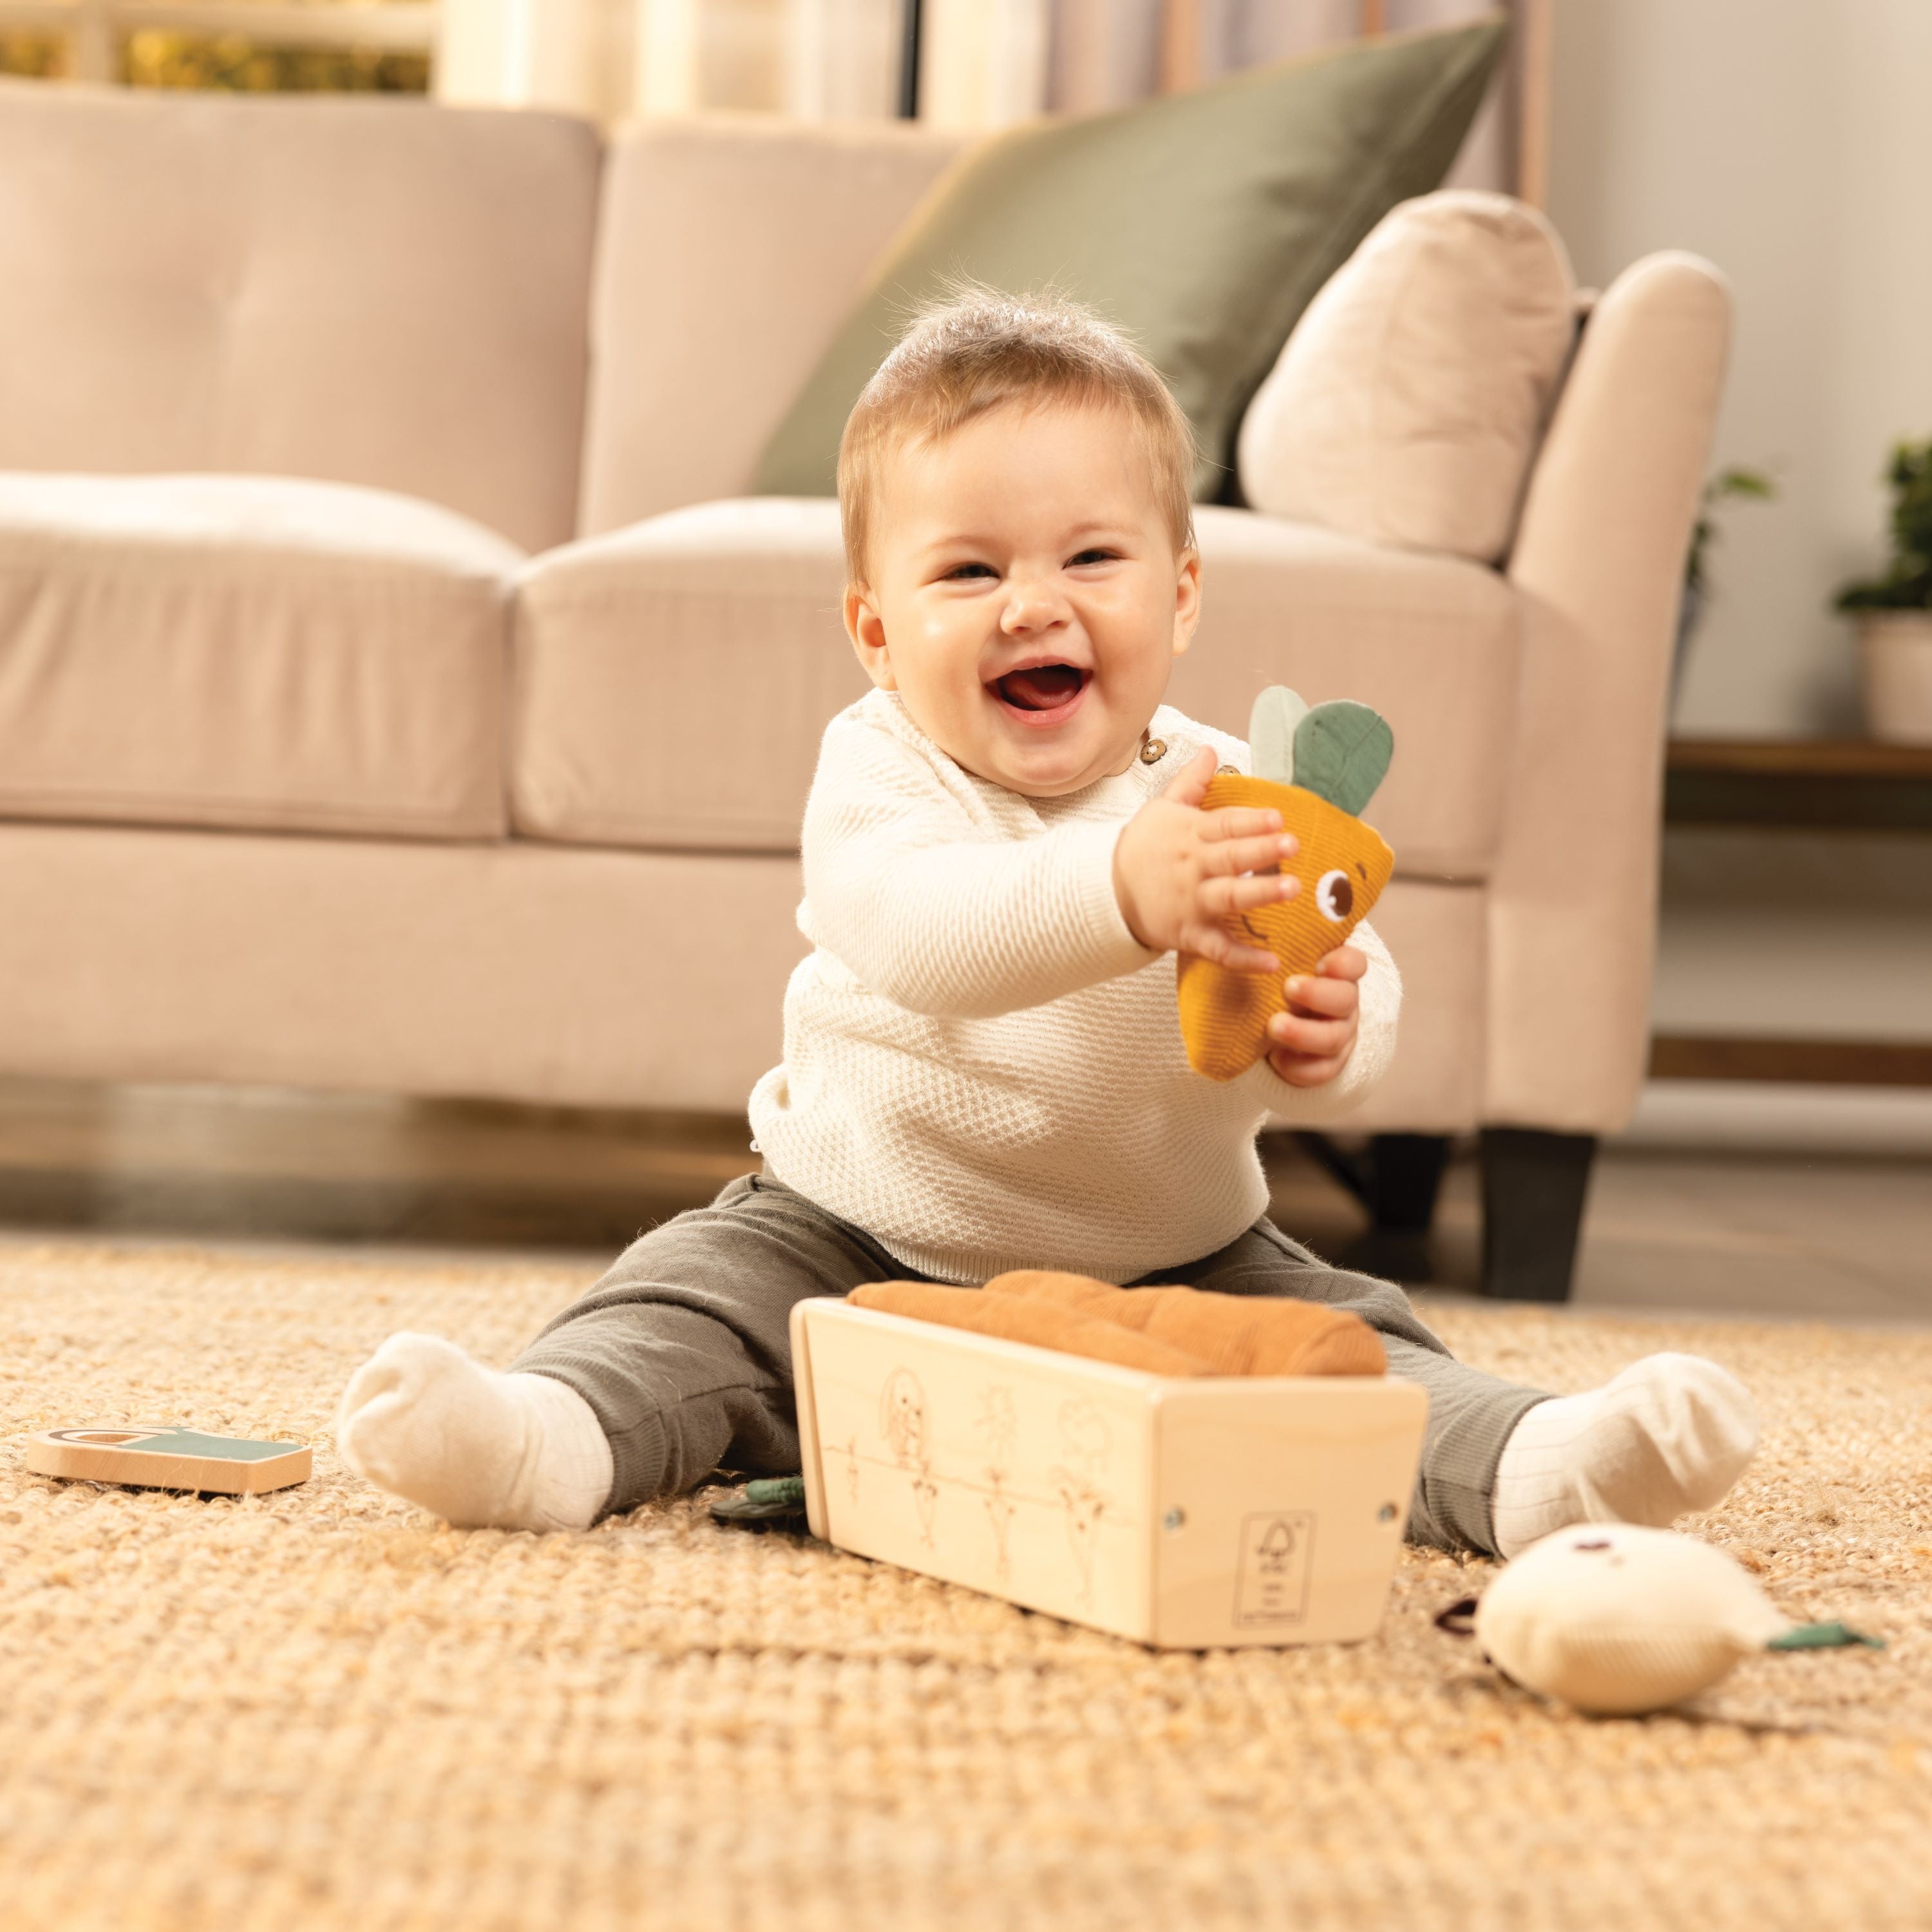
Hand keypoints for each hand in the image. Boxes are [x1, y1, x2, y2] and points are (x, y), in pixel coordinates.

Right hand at [1112, 748, 1298, 971]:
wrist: (1105, 892)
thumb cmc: (1142, 848)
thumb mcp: (1162, 809)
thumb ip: (1191, 782)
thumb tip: (1211, 749)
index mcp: (1190, 834)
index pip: (1224, 823)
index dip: (1251, 820)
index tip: (1278, 817)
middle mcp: (1192, 867)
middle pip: (1230, 857)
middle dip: (1260, 850)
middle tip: (1292, 844)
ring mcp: (1190, 903)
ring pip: (1228, 898)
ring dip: (1260, 894)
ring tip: (1292, 889)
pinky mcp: (1188, 935)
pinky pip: (1218, 949)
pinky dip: (1243, 959)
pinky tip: (1272, 963)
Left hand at [1265, 945, 1364, 1085]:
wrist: (1269, 1022)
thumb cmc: (1273, 981)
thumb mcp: (1273, 962)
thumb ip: (1270, 948)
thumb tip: (1256, 933)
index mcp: (1337, 973)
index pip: (1354, 963)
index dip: (1344, 963)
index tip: (1320, 963)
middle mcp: (1344, 1002)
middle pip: (1346, 999)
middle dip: (1318, 994)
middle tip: (1288, 988)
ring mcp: (1340, 1034)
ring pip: (1334, 1037)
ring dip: (1304, 1033)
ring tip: (1273, 1026)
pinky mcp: (1328, 1063)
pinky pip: (1323, 1071)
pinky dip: (1299, 1067)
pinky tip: (1276, 1058)